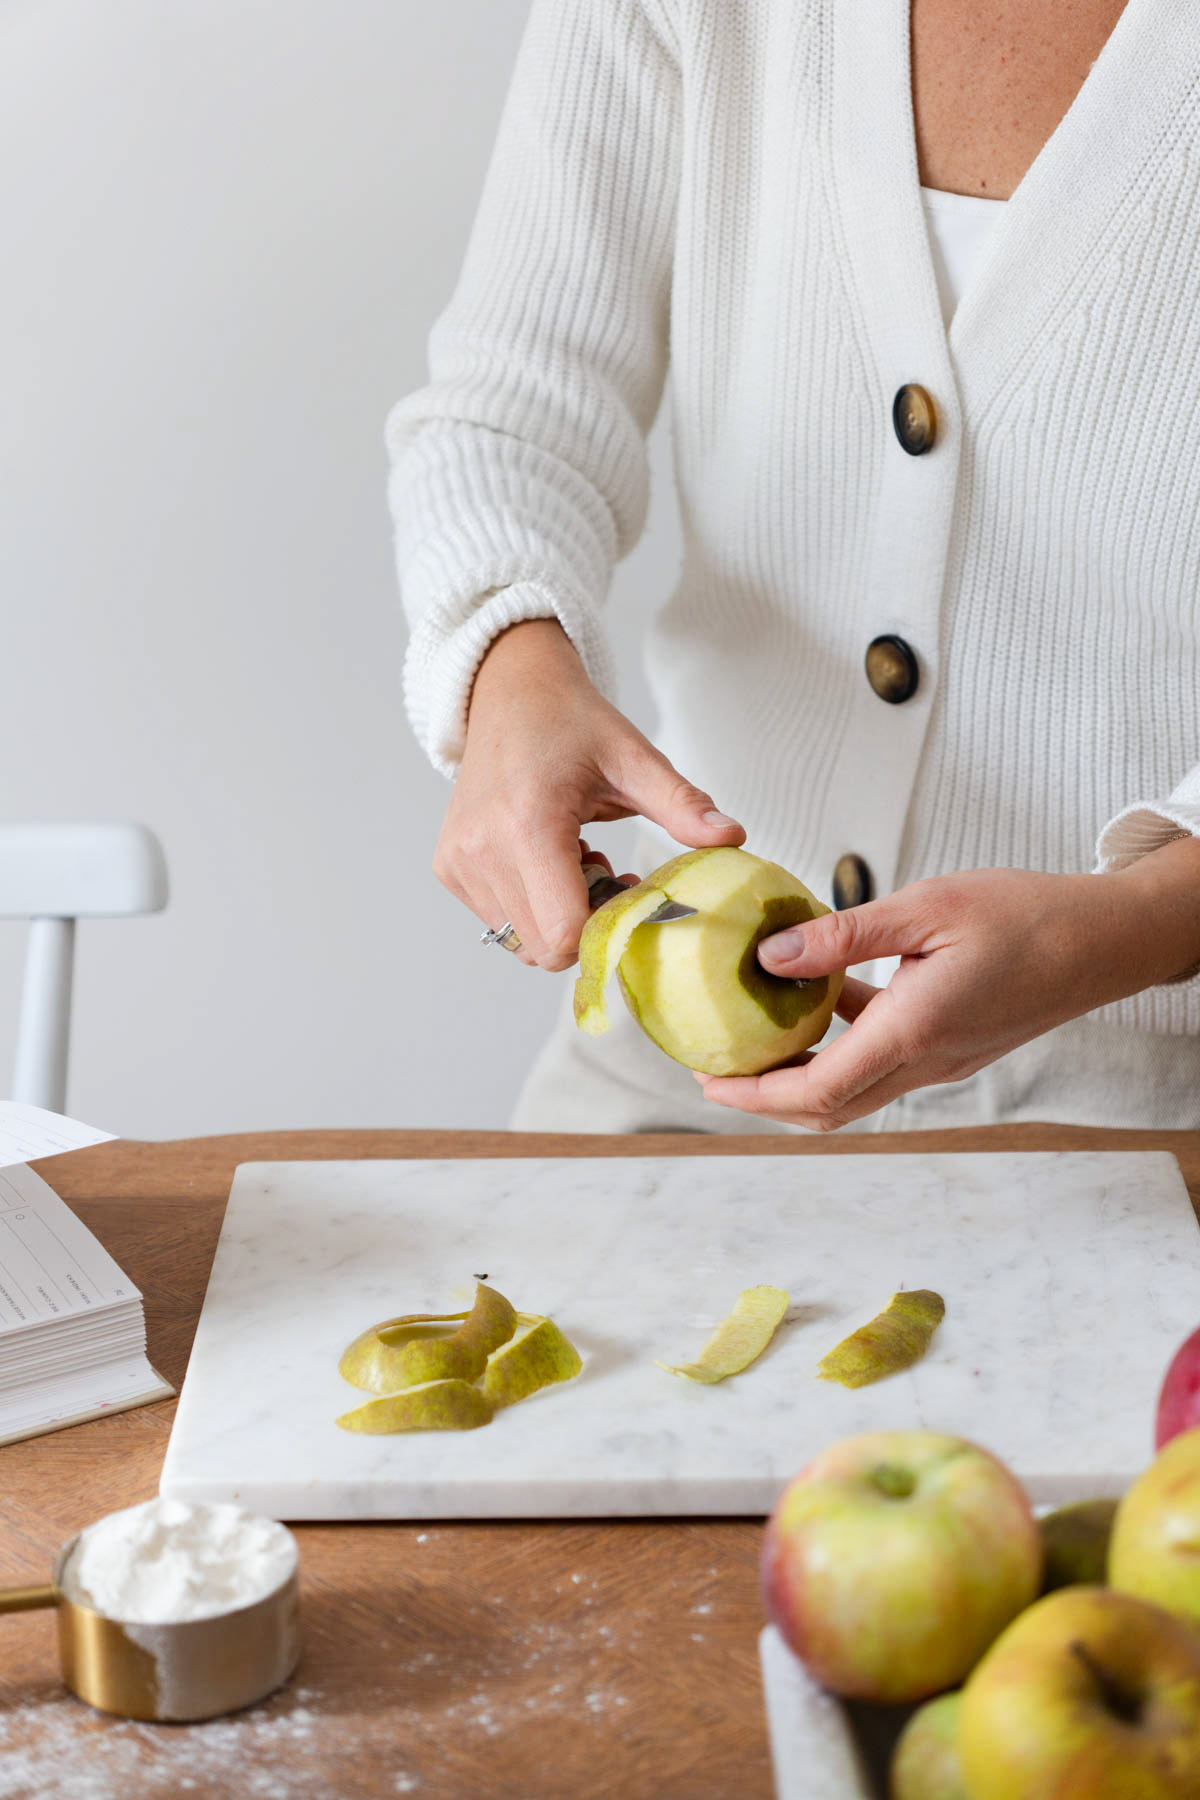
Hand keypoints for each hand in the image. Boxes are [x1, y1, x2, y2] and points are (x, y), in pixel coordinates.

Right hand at [436, 619, 744, 969]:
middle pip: (545, 947)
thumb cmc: (572, 723)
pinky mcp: (448, 867)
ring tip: (576, 859)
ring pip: (521, 941)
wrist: (508, 692)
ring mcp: (459, 862)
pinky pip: (500, 922)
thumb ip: (682, 803)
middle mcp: (482, 849)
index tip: (628, 890)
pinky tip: (547, 858)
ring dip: (559, 917)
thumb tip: (734, 837)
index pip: (564, 932)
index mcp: (528, 824)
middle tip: (608, 872)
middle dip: (586, 925)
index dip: (606, 928)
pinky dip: (532, 905)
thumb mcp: (634, 757)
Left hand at [695, 847, 1199, 1130]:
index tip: (707, 1080)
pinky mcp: (951, 1048)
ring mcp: (941, 1061)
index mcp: (913, 1032)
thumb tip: (771, 956)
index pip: (816, 1091)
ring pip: (854, 1091)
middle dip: (765, 1099)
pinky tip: (821, 998)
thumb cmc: (1026, 915)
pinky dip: (842, 1046)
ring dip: (801, 1076)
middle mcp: (924, 1061)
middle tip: (715, 1067)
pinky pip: (881, 1063)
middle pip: (828, 1108)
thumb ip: (844, 936)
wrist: (1103, 940)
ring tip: (753, 1037)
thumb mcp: (925, 907)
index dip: (754, 1096)